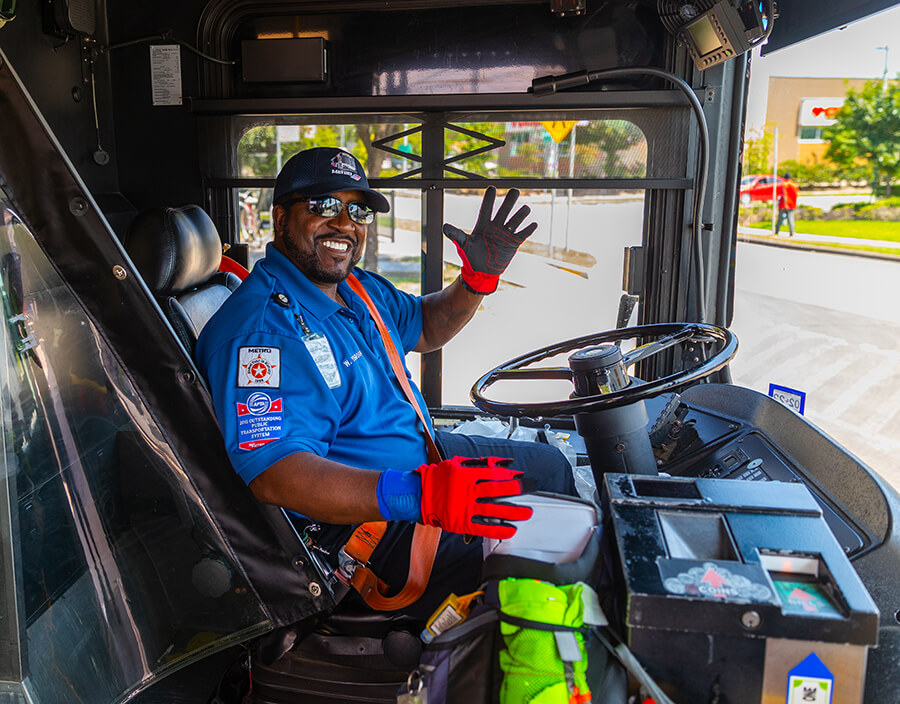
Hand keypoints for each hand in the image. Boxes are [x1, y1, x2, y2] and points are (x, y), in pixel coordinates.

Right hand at [417, 456, 532, 538]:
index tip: (519, 476)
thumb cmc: (438, 478)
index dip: (507, 474)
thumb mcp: (457, 463)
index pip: (491, 473)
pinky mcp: (462, 523)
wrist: (419, 495)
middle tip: (529, 490)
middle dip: (515, 490)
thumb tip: (500, 462)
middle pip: (495, 491)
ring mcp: (464, 509)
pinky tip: (510, 529)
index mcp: (465, 475)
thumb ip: (478, 463)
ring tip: (526, 513)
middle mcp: (466, 492)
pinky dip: (498, 530)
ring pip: (493, 511)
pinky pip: (483, 528)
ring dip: (512, 513)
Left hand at [442, 187, 536, 293]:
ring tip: (526, 208)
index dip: (489, 199)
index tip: (492, 188)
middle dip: (509, 201)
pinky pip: (522, 234)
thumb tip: (444, 227)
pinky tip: (533, 224)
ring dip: (520, 215)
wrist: (481, 271)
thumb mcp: (463, 245)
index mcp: (483, 225)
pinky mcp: (513, 243)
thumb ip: (456, 235)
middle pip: (504, 210)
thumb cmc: (470, 257)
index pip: (486, 209)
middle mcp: (495, 226)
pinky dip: (528, 229)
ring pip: (514, 220)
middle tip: (515, 190)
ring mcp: (505, 234)